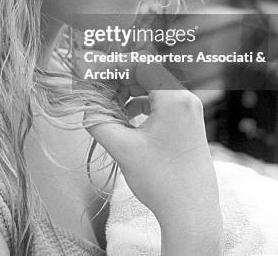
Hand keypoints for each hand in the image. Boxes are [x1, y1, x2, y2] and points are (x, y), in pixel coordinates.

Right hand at [84, 62, 222, 253]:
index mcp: (174, 98)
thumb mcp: (124, 148)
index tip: (93, 76)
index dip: (113, 67)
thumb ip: (99, 121)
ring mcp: (188, 110)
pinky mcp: (187, 122)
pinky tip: (124, 118)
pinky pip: (160, 102)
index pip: (140, 64)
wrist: (192, 212)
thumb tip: (85, 107)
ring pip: (152, 88)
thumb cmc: (162, 180)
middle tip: (96, 92)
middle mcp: (185, 98)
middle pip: (147, 74)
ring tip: (107, 107)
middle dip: (118, 80)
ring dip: (128, 93)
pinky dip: (140, 104)